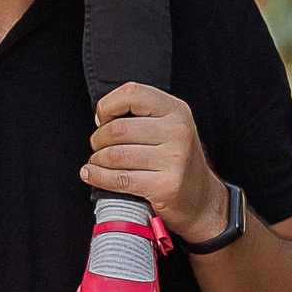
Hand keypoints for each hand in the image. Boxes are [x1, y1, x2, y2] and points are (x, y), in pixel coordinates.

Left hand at [80, 84, 226, 242]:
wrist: (201, 198)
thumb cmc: (175, 159)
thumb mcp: (168, 126)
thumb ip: (141, 114)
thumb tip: (101, 118)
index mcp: (176, 110)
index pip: (132, 93)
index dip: (107, 106)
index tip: (102, 120)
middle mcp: (178, 132)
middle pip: (118, 129)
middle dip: (98, 139)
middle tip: (97, 147)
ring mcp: (174, 159)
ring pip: (115, 155)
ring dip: (97, 159)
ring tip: (97, 161)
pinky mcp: (166, 186)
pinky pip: (120, 179)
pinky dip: (98, 176)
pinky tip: (91, 174)